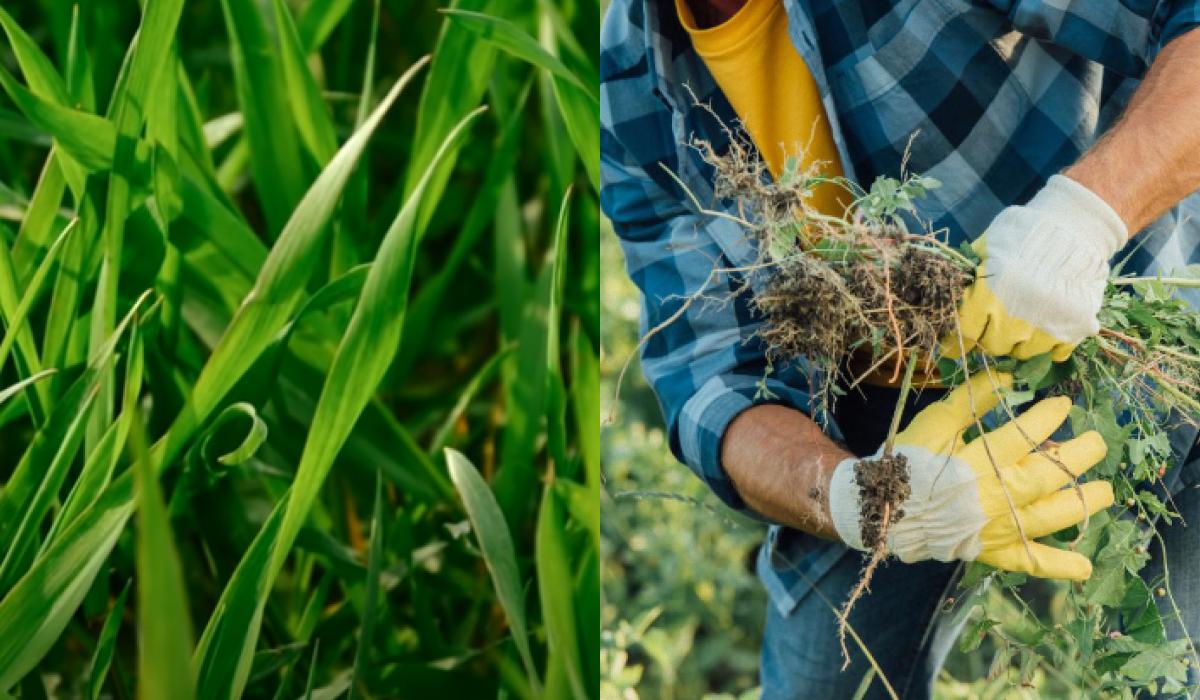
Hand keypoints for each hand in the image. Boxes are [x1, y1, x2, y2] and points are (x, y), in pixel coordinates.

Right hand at [828, 370, 1112, 579]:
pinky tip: (1084, 567)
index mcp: (979, 461)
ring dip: (1084, 503)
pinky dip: (1058, 566)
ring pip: (1053, 516)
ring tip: (1104, 491)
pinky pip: (1030, 561)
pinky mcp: (993, 550)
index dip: (1049, 417)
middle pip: (1051, 475)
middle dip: (1080, 455)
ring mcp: (998, 527)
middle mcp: (996, 496)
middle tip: (1097, 442)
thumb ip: (970, 401)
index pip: (1027, 435)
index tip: (1063, 405)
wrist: (882, 509)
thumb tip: (1006, 378)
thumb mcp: (934, 423)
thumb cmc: (907, 462)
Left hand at [942, 175, 1126, 360]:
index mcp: (988, 296)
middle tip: (992, 326)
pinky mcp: (1075, 328)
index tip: (952, 345)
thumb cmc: (1024, 232)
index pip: (965, 334)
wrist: (1076, 225)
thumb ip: (969, 275)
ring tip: (1020, 325)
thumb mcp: (986, 248)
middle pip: (993, 347)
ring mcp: (1047, 326)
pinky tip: (1046, 330)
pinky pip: (1056, 352)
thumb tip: (949, 298)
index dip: (958, 341)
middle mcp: (1015, 318)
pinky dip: (1049, 346)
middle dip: (989, 338)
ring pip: (1023, 353)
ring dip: (1017, 343)